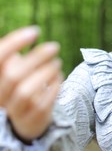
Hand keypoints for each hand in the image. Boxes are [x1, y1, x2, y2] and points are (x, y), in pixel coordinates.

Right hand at [0, 26, 62, 141]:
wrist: (26, 120)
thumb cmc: (19, 86)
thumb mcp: (12, 70)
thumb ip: (13, 55)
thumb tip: (28, 32)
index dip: (14, 42)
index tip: (35, 30)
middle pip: (12, 75)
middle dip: (36, 57)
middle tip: (55, 46)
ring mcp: (14, 110)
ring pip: (25, 91)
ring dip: (45, 73)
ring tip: (58, 62)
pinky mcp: (32, 118)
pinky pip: (42, 103)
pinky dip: (53, 86)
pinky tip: (58, 76)